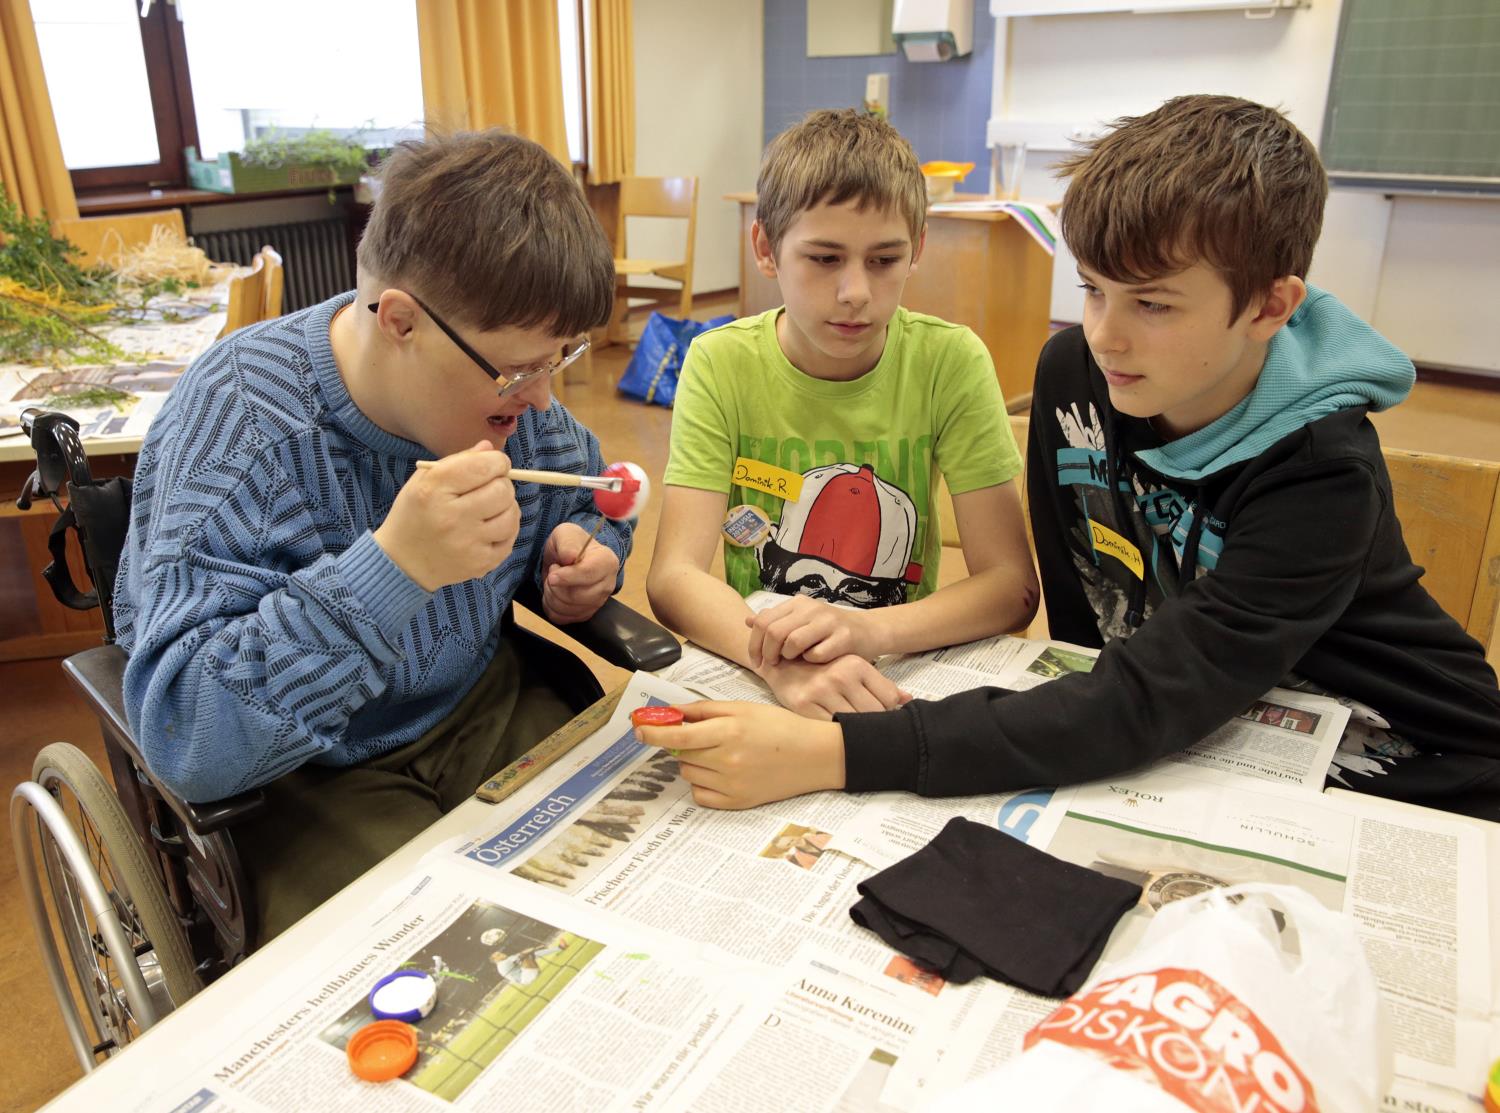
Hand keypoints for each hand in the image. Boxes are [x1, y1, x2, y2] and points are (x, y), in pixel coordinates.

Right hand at [375, 441, 516, 590]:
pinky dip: (505, 530)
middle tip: (491, 488)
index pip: (483, 466)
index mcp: (434, 489)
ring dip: (507, 508)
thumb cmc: (415, 515)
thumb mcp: (424, 480)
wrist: (401, 563)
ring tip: (491, 508)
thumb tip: (489, 448)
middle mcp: (451, 517)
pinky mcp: (479, 563)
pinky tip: (491, 528)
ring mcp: (467, 543)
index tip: (495, 464)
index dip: (497, 461)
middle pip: (502, 490)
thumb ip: (458, 461)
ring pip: (510, 515)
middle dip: (502, 484)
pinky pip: (509, 540)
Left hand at [540, 521, 619, 623]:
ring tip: (553, 581)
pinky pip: (562, 618)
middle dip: (555, 585)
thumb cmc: (570, 545)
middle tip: (554, 571)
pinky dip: (551, 607)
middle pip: (577, 596)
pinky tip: (553, 593)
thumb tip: (570, 557)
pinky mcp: (585, 614)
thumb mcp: (566, 534)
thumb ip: (568, 543)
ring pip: (568, 609)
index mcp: (607, 562)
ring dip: (551, 595)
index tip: (552, 575)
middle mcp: (607, 584)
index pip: (589, 574)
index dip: (567, 577)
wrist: (569, 558)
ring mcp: (597, 602)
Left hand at [634, 701, 845, 809]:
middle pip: (681, 753)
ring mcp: (730, 785)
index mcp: (727, 732)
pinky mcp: (735, 803)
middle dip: (684, 742)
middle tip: (706, 737)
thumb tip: (673, 712)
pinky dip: (703, 783)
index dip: (652, 732)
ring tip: (722, 754)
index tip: (637, 728)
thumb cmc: (779, 727)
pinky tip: (723, 772)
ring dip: (694, 762)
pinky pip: (700, 794)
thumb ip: (705, 710)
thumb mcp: (743, 708)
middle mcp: (726, 760)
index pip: (677, 734)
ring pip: (689, 772)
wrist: (814, 757)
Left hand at [747, 594, 880, 666]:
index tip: (756, 661)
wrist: (868, 631)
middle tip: (773, 665)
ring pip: (793, 642)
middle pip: (774, 631)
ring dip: (789, 657)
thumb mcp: (801, 621)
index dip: (754, 644)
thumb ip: (776, 621)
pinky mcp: (844, 637)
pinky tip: (816, 662)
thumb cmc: (830, 631)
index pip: (763, 621)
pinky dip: (811, 662)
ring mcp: (828, 621)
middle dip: (768, 654)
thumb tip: (748, 621)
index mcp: (797, 603)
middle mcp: (811, 608)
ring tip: (795, 661)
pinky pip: (816, 655)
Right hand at [757, 654, 909, 719]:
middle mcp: (840, 675)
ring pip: (854, 724)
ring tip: (853, 731)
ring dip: (856, 731)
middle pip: (874, 714)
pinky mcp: (804, 706)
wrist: (781, 664)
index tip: (881, 716)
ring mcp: (821, 691)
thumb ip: (880, 684)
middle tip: (868, 727)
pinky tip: (834, 731)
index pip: (889, 698)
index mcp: (856, 664)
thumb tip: (908, 700)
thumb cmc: (822, 669)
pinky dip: (836, 734)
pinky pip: (830, 730)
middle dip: (874, 723)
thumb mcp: (852, 667)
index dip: (888, 711)